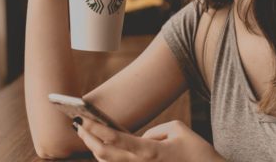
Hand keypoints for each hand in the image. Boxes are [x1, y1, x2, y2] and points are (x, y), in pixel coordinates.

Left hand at [74, 117, 224, 161]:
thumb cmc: (197, 151)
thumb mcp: (178, 130)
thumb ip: (155, 131)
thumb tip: (141, 139)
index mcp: (150, 152)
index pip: (115, 139)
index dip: (96, 128)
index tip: (82, 119)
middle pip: (104, 154)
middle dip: (88, 139)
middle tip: (78, 125)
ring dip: (95, 149)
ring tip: (87, 134)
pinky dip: (109, 158)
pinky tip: (103, 149)